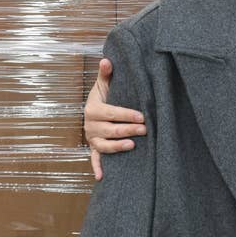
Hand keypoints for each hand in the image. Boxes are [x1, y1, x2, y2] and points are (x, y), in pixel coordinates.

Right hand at [84, 58, 145, 179]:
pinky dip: (97, 168)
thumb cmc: (104, 96)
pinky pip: (95, 159)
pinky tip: (102, 177)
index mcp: (93, 108)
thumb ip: (107, 74)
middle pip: (110, 130)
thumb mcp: (105, 85)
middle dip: (127, 130)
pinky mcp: (95, 149)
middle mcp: (90, 125)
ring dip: (117, 147)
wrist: (94, 109)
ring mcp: (92, 138)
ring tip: (133, 146)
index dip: (126, 114)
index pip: (111, 112)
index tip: (142, 116)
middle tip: (145, 130)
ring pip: (104, 145)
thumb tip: (107, 59)